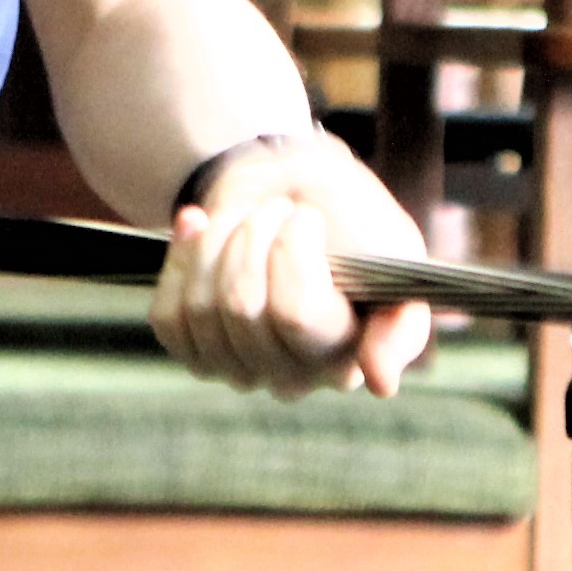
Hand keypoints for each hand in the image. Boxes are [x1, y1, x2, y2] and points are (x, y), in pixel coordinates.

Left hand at [151, 130, 433, 400]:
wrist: (297, 189)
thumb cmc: (353, 222)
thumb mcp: (396, 256)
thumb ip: (402, 321)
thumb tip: (380, 381)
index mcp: (348, 355)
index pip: (295, 313)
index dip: (289, 252)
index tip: (306, 216)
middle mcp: (296, 375)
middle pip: (241, 306)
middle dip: (251, 234)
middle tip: (277, 207)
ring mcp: (242, 369)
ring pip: (201, 308)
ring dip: (216, 242)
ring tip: (245, 215)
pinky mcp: (198, 351)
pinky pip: (169, 317)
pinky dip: (180, 261)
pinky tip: (200, 228)